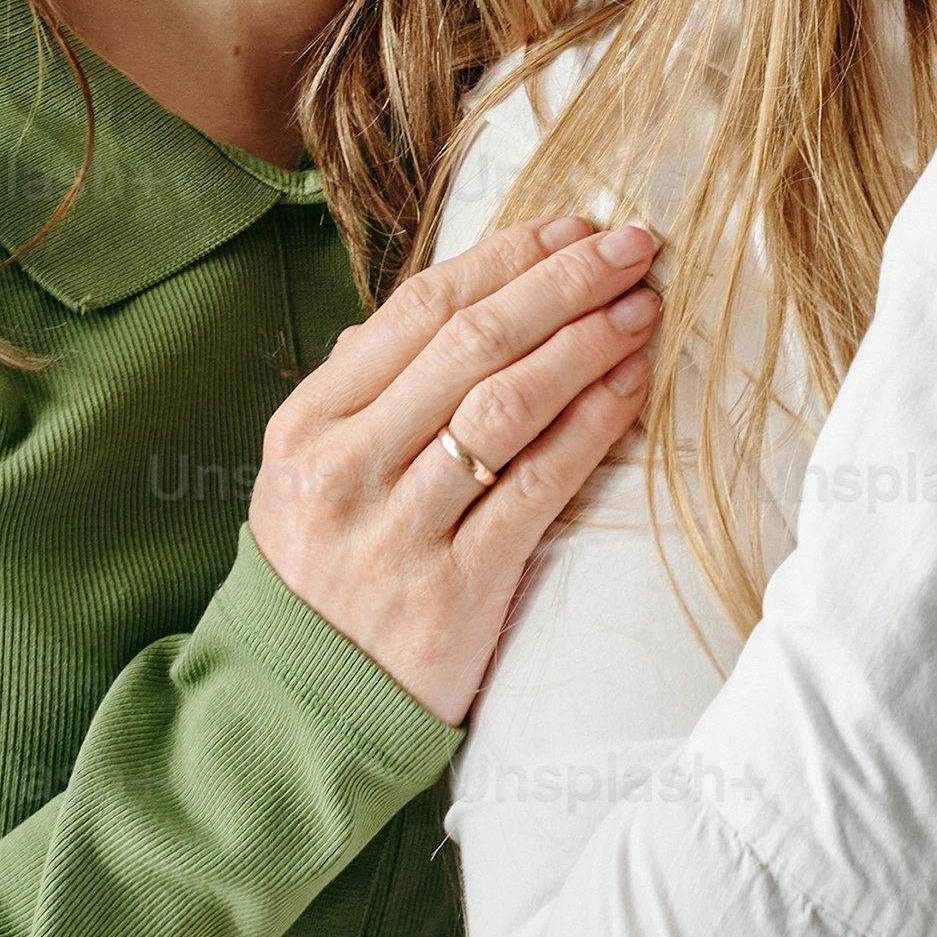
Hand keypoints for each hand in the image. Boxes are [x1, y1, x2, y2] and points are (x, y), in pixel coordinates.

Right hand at [243, 214, 659, 722]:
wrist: (295, 711)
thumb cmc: (321, 576)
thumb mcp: (308, 476)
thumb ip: (364, 390)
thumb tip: (438, 301)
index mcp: (307, 427)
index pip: (417, 312)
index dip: (504, 258)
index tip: (572, 226)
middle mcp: (345, 471)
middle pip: (470, 346)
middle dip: (561, 283)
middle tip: (632, 245)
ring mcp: (397, 532)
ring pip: (505, 407)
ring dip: (584, 345)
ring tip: (641, 308)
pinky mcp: (452, 593)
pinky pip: (534, 491)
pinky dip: (587, 431)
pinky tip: (627, 390)